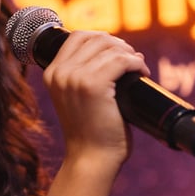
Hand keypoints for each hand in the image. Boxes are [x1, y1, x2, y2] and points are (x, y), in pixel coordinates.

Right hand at [41, 30, 150, 162]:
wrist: (91, 159)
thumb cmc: (91, 132)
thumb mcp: (78, 98)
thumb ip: (84, 75)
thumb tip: (116, 49)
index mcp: (52, 73)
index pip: (77, 36)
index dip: (102, 38)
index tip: (118, 52)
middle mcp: (59, 73)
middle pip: (95, 38)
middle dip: (118, 45)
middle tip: (132, 60)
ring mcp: (74, 78)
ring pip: (110, 48)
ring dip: (129, 54)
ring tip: (138, 67)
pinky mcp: (93, 85)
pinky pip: (121, 60)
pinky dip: (136, 63)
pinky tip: (142, 73)